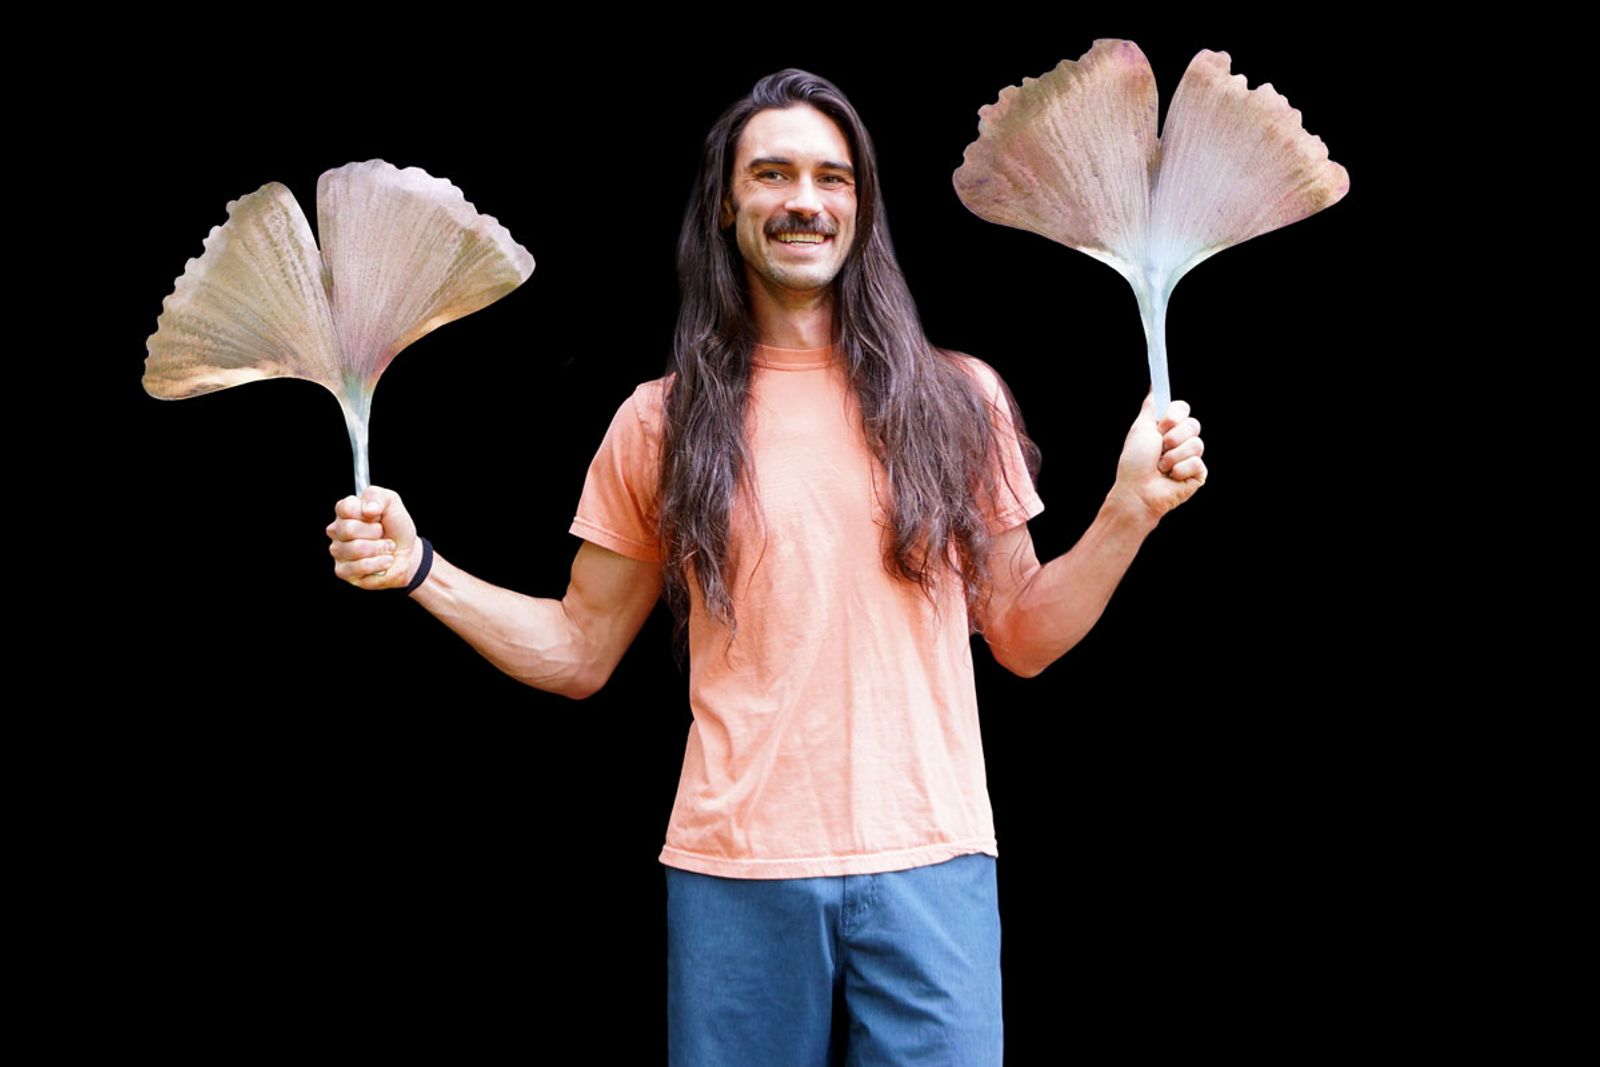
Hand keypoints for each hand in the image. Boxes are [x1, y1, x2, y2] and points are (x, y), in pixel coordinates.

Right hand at [326, 485, 420, 589]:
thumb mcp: (391, 503)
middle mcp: (337, 531)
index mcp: (345, 511)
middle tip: (383, 533)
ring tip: (386, 548)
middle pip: (348, 529)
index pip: (345, 508)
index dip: (366, 513)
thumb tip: (368, 509)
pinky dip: (379, 563)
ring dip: (380, 548)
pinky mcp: (343, 571)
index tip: (378, 515)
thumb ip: (377, 496)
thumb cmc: (395, 527)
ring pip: (355, 549)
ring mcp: (338, 552)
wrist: (407, 552)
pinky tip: (385, 560)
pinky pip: (359, 567)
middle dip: (375, 532)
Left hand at [1107, 391, 1206, 524]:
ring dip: (1173, 457)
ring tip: (1162, 467)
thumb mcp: (1140, 428)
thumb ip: (1151, 407)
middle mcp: (1181, 440)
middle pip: (1194, 424)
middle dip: (1173, 438)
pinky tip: (1171, 477)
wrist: (1137, 492)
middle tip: (1160, 449)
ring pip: (1197, 444)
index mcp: (1168, 427)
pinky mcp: (1198, 473)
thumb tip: (1155, 386)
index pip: (1183, 408)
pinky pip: (1197, 463)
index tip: (1162, 426)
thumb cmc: (1135, 463)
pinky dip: (1180, 470)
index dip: (1174, 416)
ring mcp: (1191, 456)